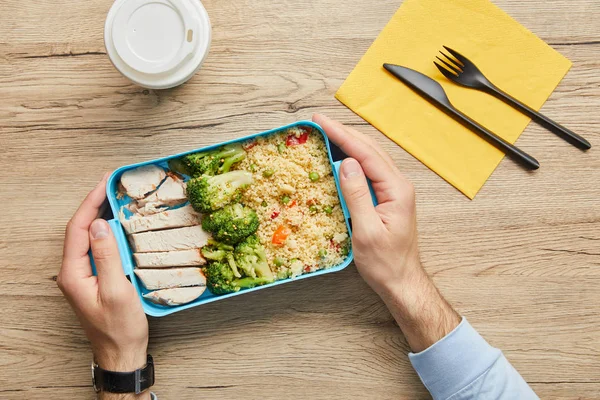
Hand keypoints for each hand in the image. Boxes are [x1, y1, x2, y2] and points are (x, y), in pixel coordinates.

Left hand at [58, 174, 149, 397]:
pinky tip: (119, 224)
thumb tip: (100, 225)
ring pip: (88, 238)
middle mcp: (73, 272)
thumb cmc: (120, 327)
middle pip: (79, 230)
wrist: (121, 352)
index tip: (106, 183)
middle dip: (94, 204)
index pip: (77, 229)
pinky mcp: (94, 278)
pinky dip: (107, 232)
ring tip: (116, 197)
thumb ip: (107, 256)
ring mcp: (83, 275)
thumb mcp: (117, 290)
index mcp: (73, 274)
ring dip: (100, 216)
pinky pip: (97, 248)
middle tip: (112, 184)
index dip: (91, 203)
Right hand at [314, 114, 459, 351]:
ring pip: (370, 158)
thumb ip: (357, 195)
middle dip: (344, 133)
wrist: (402, 281)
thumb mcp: (366, 231)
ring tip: (326, 133)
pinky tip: (340, 157)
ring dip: (349, 143)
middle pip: (370, 149)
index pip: (366, 154)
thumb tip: (347, 164)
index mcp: (396, 189)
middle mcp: (398, 185)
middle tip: (319, 122)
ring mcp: (394, 191)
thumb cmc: (385, 263)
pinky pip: (369, 171)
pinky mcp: (388, 198)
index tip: (321, 122)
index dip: (342, 135)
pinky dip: (353, 159)